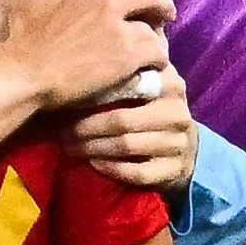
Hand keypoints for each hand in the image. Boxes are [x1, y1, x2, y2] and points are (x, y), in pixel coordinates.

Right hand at [0, 0, 172, 110]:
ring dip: (158, 35)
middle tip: (163, 15)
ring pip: (155, 27)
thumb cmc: (15, 36)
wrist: (21, 76)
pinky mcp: (126, 59)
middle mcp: (109, 4)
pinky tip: (152, 67)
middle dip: (160, 4)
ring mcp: (120, 32)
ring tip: (155, 46)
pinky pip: (157, 54)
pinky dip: (157, 59)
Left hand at [69, 76, 196, 189]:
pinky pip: (136, 172)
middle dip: (85, 128)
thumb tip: (72, 72)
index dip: (93, 95)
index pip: (127, 86)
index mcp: (168, 84)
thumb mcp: (143, 88)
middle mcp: (177, 112)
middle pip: (121, 120)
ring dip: (92, 148)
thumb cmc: (149, 111)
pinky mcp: (175, 170)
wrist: (182, 148)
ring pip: (126, 146)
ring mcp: (179, 142)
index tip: (69, 101)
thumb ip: (120, 77)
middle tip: (63, 133)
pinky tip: (93, 163)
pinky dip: (110, 168)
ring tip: (70, 147)